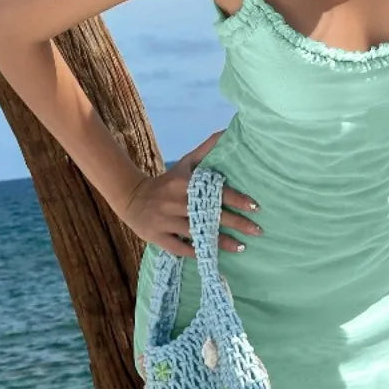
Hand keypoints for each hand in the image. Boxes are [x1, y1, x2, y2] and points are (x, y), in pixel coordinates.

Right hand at [119, 129, 262, 256]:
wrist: (131, 197)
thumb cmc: (167, 181)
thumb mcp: (185, 163)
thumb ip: (206, 150)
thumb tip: (228, 131)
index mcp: (184, 183)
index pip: (215, 191)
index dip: (236, 200)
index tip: (255, 207)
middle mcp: (174, 201)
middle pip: (209, 214)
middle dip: (236, 223)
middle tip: (257, 230)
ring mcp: (165, 220)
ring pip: (197, 233)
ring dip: (221, 242)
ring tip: (242, 246)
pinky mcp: (157, 236)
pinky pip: (180, 247)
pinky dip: (196, 252)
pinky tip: (213, 256)